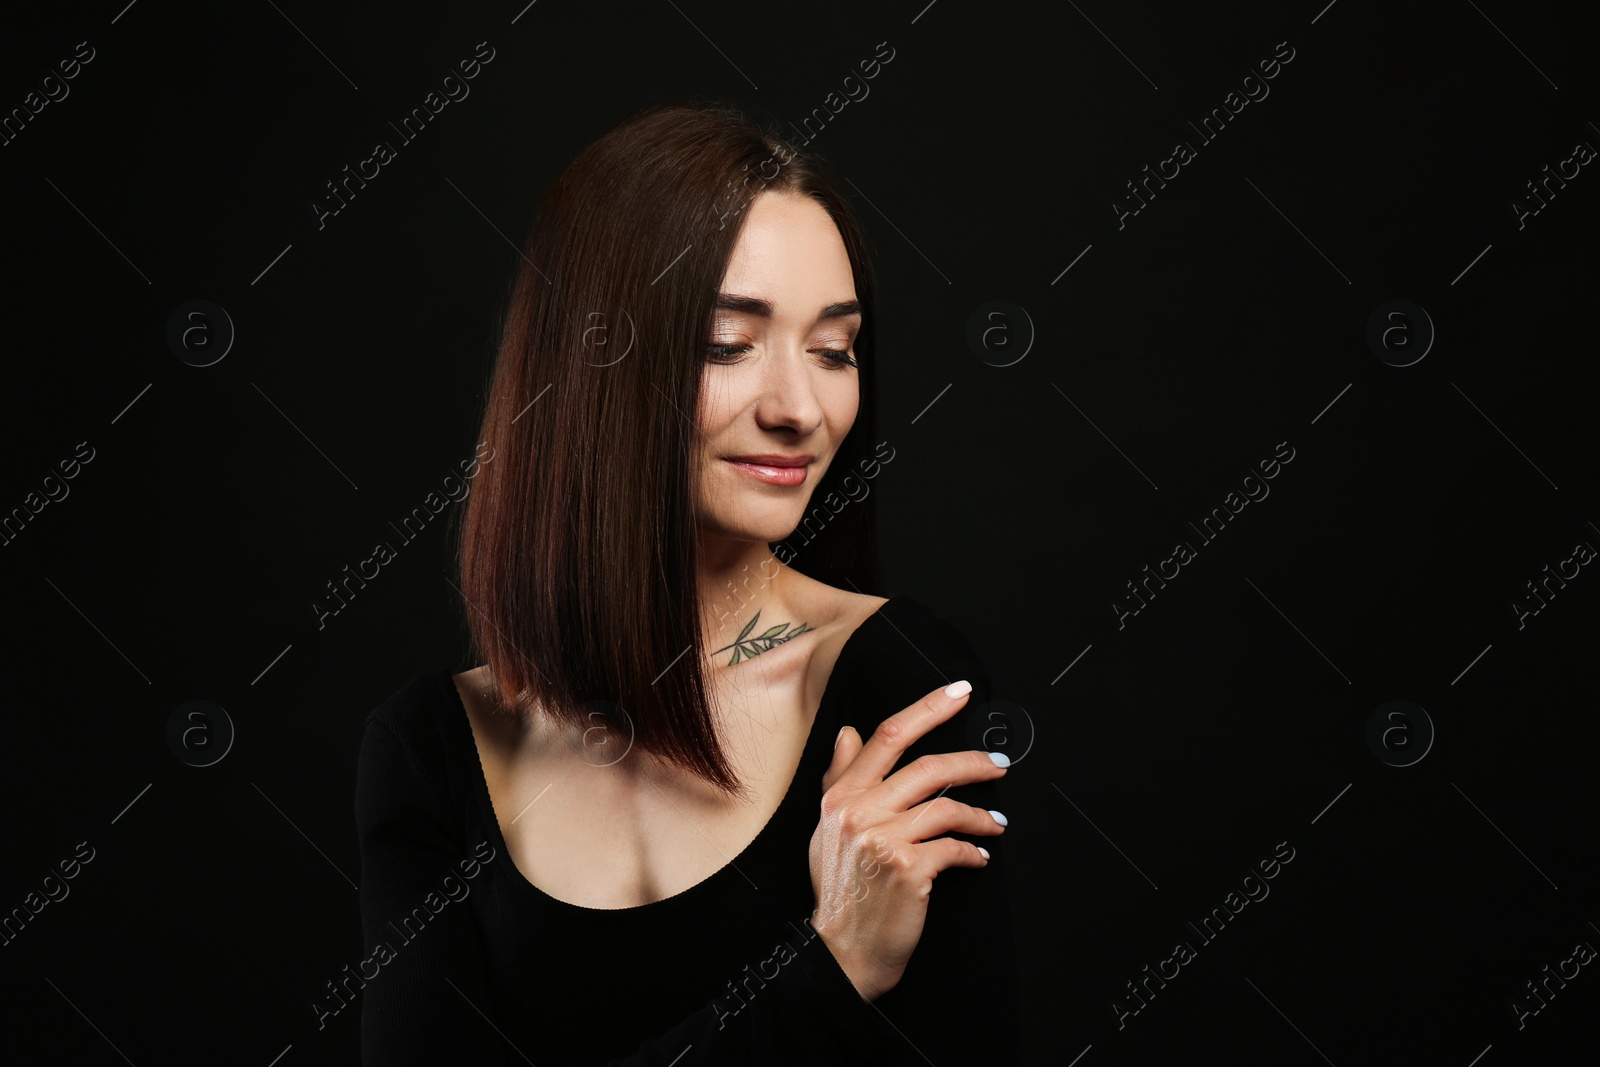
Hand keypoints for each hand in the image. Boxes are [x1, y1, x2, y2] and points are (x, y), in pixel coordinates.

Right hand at [807, 679, 1008, 1001]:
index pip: (888, 735)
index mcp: (840, 796)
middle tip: (998, 766)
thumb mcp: (827, 830)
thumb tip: (849, 733)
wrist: (839, 954)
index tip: (960, 692)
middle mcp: (857, 811)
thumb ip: (840, 778)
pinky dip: (973, 852)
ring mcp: (882, 839)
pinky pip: (955, 846)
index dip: (928, 708)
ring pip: (947, 806)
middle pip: (927, 766)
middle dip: (972, 762)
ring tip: (995, 822)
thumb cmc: (840, 892)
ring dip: (981, 814)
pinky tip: (979, 858)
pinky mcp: (908, 868)